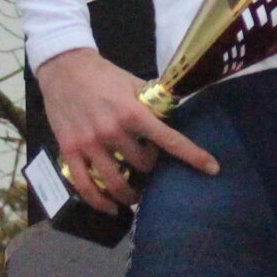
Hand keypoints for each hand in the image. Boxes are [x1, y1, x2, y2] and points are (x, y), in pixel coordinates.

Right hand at [34, 48, 217, 215]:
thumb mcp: (134, 83)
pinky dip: (99, 202)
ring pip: (116, 182)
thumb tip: (176, 115)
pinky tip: (110, 208)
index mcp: (133, 112)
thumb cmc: (104, 75)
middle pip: (143, 165)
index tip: (212, 169)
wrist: (64, 68)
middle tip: (147, 164)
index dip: (193, 156)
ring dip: (130, 193)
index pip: (169, 140)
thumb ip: (154, 102)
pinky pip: (86, 186)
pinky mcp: (70, 151)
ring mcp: (90, 144)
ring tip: (135, 196)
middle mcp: (112, 131)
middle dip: (149, 167)